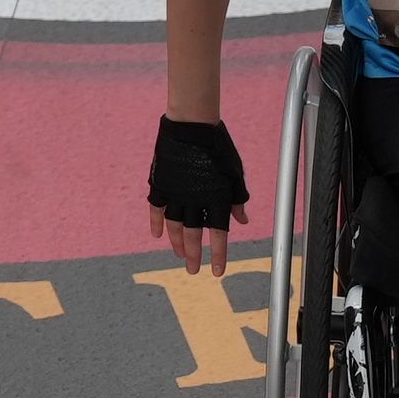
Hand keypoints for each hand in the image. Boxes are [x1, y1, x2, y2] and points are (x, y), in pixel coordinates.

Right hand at [147, 114, 251, 273]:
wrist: (192, 125)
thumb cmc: (218, 147)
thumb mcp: (235, 173)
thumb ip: (238, 199)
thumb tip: (242, 221)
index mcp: (217, 198)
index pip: (219, 234)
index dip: (218, 254)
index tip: (217, 271)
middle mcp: (195, 200)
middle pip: (194, 235)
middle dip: (194, 255)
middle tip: (193, 270)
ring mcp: (175, 193)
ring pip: (175, 226)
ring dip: (177, 243)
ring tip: (179, 255)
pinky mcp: (161, 184)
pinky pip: (156, 209)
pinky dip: (156, 223)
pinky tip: (157, 235)